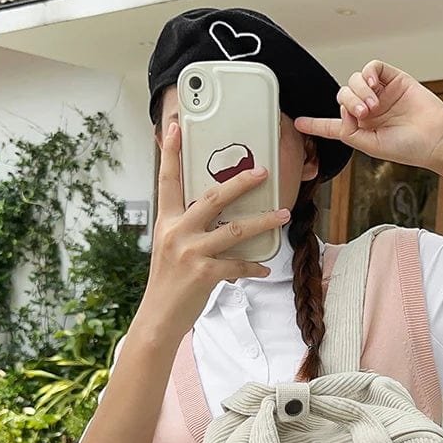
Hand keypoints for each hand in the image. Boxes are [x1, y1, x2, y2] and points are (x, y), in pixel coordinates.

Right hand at [140, 122, 289, 337]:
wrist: (159, 317)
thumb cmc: (168, 282)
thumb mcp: (169, 247)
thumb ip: (186, 227)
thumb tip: (212, 215)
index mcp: (166, 221)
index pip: (168, 180)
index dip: (172, 152)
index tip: (176, 125)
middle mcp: (177, 232)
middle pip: (212, 198)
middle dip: (241, 183)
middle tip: (263, 172)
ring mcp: (190, 252)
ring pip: (234, 230)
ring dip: (263, 222)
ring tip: (283, 215)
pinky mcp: (204, 273)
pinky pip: (237, 265)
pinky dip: (253, 268)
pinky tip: (264, 269)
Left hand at [295, 61, 442, 171]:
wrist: (435, 137)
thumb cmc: (409, 147)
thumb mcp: (371, 147)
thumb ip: (350, 133)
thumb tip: (343, 110)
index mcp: (361, 130)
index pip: (333, 126)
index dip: (315, 124)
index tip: (299, 124)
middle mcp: (368, 111)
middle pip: (342, 97)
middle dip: (348, 103)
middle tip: (364, 114)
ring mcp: (380, 94)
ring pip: (354, 81)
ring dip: (359, 91)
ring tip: (373, 105)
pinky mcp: (393, 80)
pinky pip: (372, 68)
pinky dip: (369, 74)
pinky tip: (376, 85)